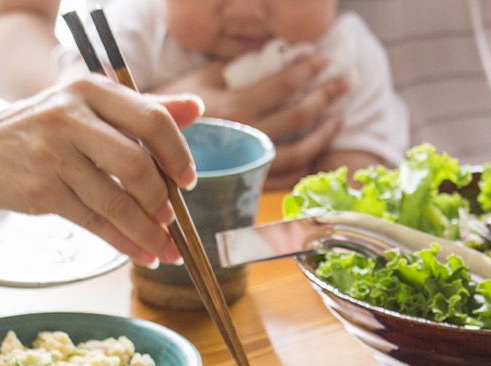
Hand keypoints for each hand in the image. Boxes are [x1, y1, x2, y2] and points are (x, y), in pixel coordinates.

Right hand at [0, 75, 202, 266]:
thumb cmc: (43, 128)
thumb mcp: (87, 105)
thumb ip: (141, 107)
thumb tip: (196, 107)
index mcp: (90, 89)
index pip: (151, 118)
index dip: (177, 153)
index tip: (188, 179)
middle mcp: (71, 116)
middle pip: (136, 163)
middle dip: (162, 199)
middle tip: (172, 217)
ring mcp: (53, 154)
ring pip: (116, 200)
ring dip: (147, 231)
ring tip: (165, 248)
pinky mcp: (42, 189)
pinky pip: (94, 222)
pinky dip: (123, 242)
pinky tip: (141, 254)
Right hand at [157, 56, 347, 188]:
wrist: (146, 153)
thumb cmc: (169, 111)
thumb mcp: (197, 81)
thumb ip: (232, 69)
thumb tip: (266, 56)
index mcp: (234, 108)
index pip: (281, 86)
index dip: (306, 71)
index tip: (324, 60)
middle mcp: (245, 138)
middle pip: (296, 118)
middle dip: (324, 98)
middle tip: (344, 84)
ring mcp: (247, 165)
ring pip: (297, 153)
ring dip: (322, 135)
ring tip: (337, 118)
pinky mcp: (244, 185)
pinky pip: (283, 179)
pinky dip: (305, 165)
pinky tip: (316, 152)